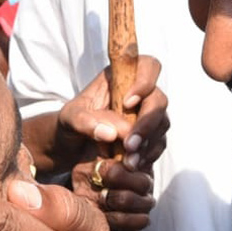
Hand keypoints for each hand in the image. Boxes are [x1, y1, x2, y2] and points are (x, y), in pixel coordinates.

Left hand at [56, 57, 167, 229]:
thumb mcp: (69, 118)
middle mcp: (140, 93)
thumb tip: (110, 133)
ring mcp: (147, 115)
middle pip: (159, 100)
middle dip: (147, 123)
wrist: (72, 145)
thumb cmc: (71, 121)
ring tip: (129, 162)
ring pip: (162, 123)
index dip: (145, 82)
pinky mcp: (149, 136)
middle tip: (130, 145)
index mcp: (123, 77)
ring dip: (148, 143)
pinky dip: (147, 155)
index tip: (127, 103)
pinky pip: (158, 143)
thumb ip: (85, 121)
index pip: (148, 66)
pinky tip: (133, 164)